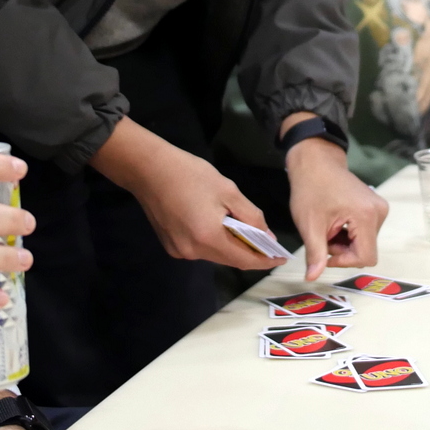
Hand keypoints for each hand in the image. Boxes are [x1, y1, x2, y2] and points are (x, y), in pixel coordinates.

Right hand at [90, 117, 285, 270]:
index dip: (265, 260)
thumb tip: (266, 235)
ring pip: (215, 254)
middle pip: (229, 259)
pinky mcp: (170, 245)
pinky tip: (220, 227)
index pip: (244, 259)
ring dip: (232, 246)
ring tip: (247, 233)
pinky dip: (215, 242)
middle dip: (250, 253)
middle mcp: (193, 251)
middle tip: (269, 243)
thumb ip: (250, 216)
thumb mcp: (228, 190)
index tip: (281, 258)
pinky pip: (200, 248)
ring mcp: (179, 251)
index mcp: (208, 238)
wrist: (148, 169)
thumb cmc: (190, 174)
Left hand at [282, 127, 386, 280]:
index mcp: (367, 216)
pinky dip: (348, 234)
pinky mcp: (375, 207)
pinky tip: (335, 222)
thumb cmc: (311, 188)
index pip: (365, 257)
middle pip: (365, 250)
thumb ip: (315, 254)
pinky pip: (365, 233)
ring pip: (364, 243)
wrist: (316, 162)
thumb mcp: (309, 224)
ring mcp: (380, 208)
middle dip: (342, 250)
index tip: (324, 250)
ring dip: (344, 243)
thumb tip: (312, 278)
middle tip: (323, 235)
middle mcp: (379, 212)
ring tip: (328, 226)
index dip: (343, 261)